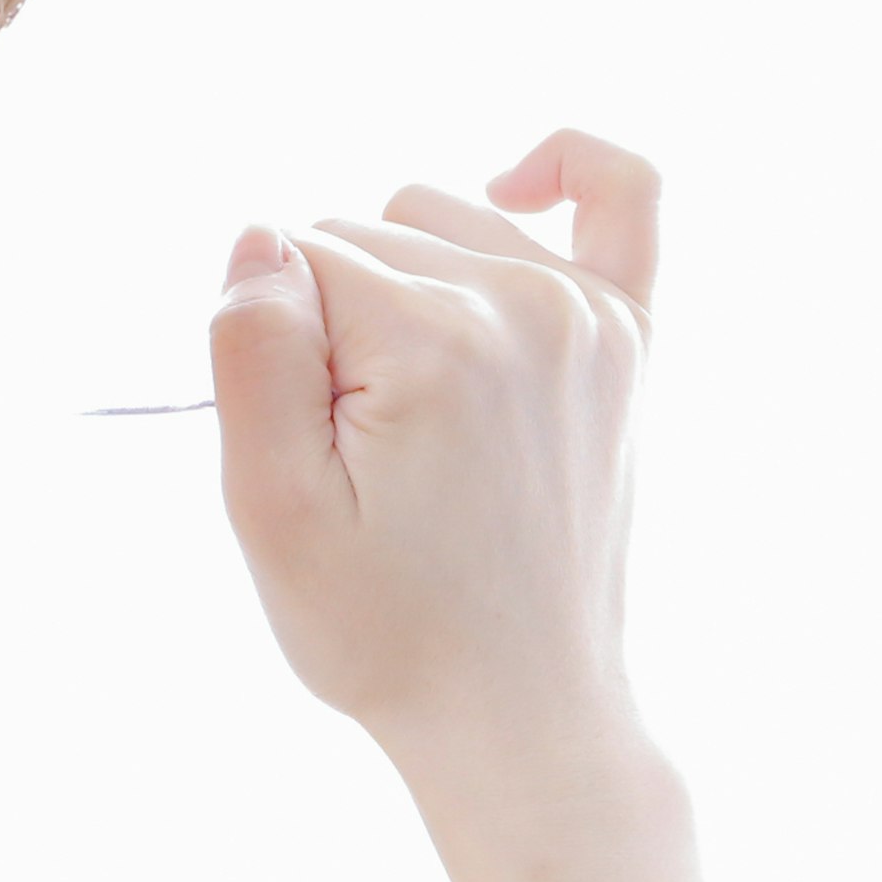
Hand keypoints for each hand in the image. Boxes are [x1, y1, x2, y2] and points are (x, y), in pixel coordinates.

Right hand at [208, 128, 660, 778]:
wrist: (519, 714)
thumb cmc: (385, 630)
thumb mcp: (272, 512)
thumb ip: (253, 353)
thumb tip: (261, 237)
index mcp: (437, 342)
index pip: (292, 262)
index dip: (273, 352)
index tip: (312, 451)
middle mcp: (526, 304)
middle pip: (359, 240)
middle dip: (330, 330)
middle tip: (362, 462)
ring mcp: (589, 314)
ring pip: (432, 226)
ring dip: (399, 292)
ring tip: (413, 416)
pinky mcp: (628, 336)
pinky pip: (624, 194)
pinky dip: (567, 167)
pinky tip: (516, 183)